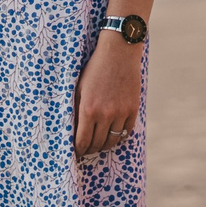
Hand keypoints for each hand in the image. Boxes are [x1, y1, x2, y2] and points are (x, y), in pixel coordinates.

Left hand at [72, 36, 141, 157]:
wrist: (118, 53)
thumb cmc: (94, 69)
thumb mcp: (79, 89)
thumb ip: (76, 110)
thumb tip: (73, 131)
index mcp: (88, 109)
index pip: (82, 141)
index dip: (78, 151)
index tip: (76, 153)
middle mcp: (105, 114)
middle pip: (97, 143)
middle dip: (90, 150)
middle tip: (86, 151)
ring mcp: (121, 112)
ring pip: (113, 140)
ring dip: (104, 145)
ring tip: (99, 145)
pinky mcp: (133, 109)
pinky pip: (126, 131)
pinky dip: (119, 136)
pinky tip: (113, 135)